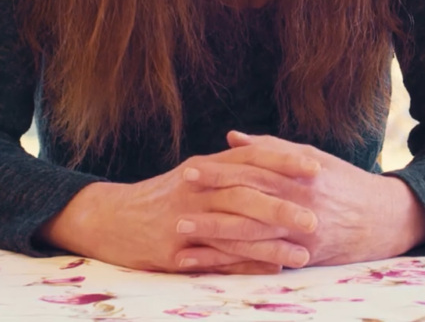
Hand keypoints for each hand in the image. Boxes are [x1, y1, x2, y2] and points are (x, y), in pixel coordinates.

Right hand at [38, 146, 321, 273]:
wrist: (108, 218)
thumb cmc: (162, 195)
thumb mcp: (194, 174)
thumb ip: (232, 165)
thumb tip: (275, 155)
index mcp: (203, 168)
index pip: (249, 158)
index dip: (283, 161)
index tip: (316, 167)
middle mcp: (194, 190)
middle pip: (243, 195)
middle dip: (282, 207)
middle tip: (315, 218)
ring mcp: (181, 222)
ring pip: (232, 231)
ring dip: (270, 245)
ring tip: (303, 254)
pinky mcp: (171, 252)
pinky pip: (214, 260)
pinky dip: (244, 265)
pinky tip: (270, 270)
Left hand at [172, 131, 424, 266]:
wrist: (382, 218)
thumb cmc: (343, 183)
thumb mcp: (312, 158)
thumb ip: (271, 148)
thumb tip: (232, 137)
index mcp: (300, 175)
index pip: (254, 171)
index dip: (221, 170)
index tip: (191, 168)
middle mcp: (301, 203)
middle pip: (248, 202)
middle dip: (210, 201)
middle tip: (178, 197)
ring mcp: (301, 233)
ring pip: (252, 235)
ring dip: (214, 235)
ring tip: (182, 233)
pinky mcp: (302, 257)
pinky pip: (261, 260)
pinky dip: (232, 262)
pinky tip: (207, 263)